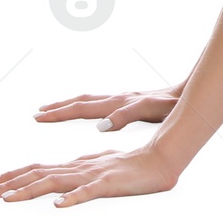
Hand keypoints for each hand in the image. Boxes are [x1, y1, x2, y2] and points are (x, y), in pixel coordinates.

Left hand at [0, 147, 178, 206]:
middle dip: (12, 182)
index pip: (41, 168)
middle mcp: (80, 168)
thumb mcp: (103, 169)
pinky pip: (88, 191)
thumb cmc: (135, 166)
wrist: (162, 160)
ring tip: (7, 199)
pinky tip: (58, 206)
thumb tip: (62, 186)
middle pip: (40, 173)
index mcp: (78, 165)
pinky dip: (72, 197)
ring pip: (55, 181)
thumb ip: (83, 174)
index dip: (16, 176)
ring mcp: (93, 175)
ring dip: (29, 190)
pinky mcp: (108, 183)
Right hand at [34, 86, 180, 131]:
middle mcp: (116, 99)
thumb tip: (99, 127)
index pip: (82, 108)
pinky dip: (86, 106)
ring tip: (54, 109)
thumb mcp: (148, 111)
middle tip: (37, 113)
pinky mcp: (128, 102)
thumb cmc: (169, 105)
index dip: (60, 114)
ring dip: (70, 104)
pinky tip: (87, 111)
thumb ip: (125, 117)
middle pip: (81, 102)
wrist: (185, 94)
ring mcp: (122, 99)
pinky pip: (100, 103)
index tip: (38, 116)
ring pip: (89, 100)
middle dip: (59, 108)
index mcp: (117, 103)